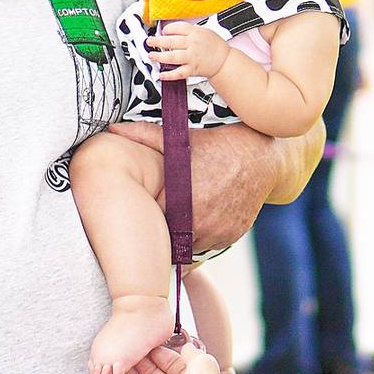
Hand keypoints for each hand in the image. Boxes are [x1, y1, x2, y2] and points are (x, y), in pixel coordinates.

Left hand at [107, 121, 277, 248]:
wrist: (260, 157)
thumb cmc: (217, 145)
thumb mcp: (181, 139)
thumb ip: (144, 136)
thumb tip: (112, 128)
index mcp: (181, 198)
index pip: (151, 221)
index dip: (146, 217)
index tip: (142, 211)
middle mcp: (200, 220)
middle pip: (168, 238)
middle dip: (162, 230)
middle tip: (159, 218)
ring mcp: (217, 231)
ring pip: (188, 246)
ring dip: (182, 236)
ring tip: (179, 219)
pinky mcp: (231, 236)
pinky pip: (209, 245)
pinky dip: (202, 236)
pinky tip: (200, 219)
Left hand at [148, 22, 230, 80]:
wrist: (224, 61)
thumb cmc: (215, 46)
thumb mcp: (204, 31)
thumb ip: (188, 31)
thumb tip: (172, 31)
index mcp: (195, 33)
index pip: (178, 28)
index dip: (168, 29)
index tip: (163, 32)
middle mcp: (192, 45)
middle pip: (171, 41)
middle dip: (158, 41)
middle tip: (149, 41)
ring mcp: (192, 58)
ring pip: (172, 57)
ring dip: (159, 56)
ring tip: (151, 55)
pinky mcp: (192, 70)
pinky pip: (178, 73)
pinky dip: (169, 75)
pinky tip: (161, 75)